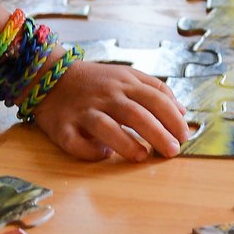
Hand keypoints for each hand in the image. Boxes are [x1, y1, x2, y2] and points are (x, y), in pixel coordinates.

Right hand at [32, 60, 189, 161]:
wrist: (49, 76)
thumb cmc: (95, 82)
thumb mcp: (127, 76)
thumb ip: (155, 90)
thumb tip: (183, 112)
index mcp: (124, 83)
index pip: (155, 98)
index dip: (173, 118)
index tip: (184, 136)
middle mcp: (105, 96)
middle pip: (135, 114)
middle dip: (157, 133)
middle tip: (172, 152)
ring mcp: (83, 111)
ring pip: (106, 127)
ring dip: (126, 143)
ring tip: (142, 157)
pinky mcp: (62, 127)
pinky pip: (75, 142)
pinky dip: (89, 151)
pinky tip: (103, 154)